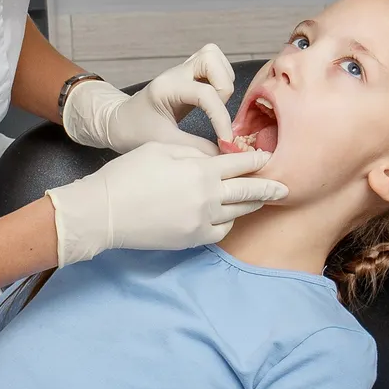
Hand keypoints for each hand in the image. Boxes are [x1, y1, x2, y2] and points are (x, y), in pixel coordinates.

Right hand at [46, 141, 286, 266]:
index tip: (267, 157)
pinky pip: (221, 231)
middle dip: (269, 187)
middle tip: (284, 187)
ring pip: (238, 212)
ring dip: (250, 204)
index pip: (240, 162)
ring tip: (259, 200)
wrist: (104, 211)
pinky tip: (228, 215)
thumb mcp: (161, 149)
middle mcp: (207, 196)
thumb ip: (194, 151)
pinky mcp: (192, 239)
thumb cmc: (128, 174)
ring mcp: (201, 220)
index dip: (256, 158)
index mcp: (200, 169)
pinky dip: (228, 221)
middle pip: (249, 190)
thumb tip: (216, 157)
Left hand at [63, 46, 234, 153]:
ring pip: (214, 58)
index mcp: (167, 87)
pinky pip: (213, 67)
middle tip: (219, 110)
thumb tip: (223, 153)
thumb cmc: (134, 131)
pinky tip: (214, 103)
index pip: (205, 93)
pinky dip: (221, 82)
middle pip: (211, 58)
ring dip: (224, 81)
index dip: (221, 118)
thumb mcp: (163, 142)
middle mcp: (176, 73)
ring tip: (217, 106)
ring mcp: (182, 71)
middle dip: (223, 86)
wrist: (119, 123)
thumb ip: (195, 147)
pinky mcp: (188, 76)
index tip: (225, 141)